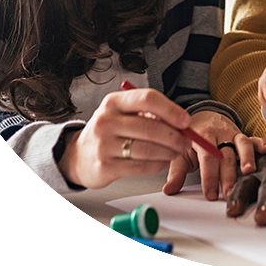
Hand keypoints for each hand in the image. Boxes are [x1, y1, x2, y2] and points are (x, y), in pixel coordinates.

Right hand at [58, 87, 191, 188]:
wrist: (78, 155)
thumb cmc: (111, 131)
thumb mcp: (124, 114)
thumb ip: (150, 114)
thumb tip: (182, 123)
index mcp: (114, 102)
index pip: (147, 99)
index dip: (171, 109)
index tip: (185, 120)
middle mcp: (106, 120)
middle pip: (150, 127)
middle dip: (174, 136)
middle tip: (187, 140)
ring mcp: (103, 145)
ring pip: (147, 149)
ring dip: (169, 152)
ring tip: (177, 151)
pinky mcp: (104, 167)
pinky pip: (140, 166)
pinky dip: (158, 164)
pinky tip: (164, 161)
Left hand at [163, 110, 265, 200]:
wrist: (203, 116)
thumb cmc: (191, 138)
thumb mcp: (180, 152)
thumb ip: (176, 171)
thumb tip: (169, 190)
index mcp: (202, 136)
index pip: (207, 157)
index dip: (210, 177)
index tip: (211, 194)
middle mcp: (219, 133)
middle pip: (226, 154)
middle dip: (228, 175)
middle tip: (229, 193)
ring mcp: (232, 133)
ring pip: (242, 143)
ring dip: (247, 157)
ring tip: (249, 171)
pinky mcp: (242, 135)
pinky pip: (252, 137)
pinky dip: (260, 143)